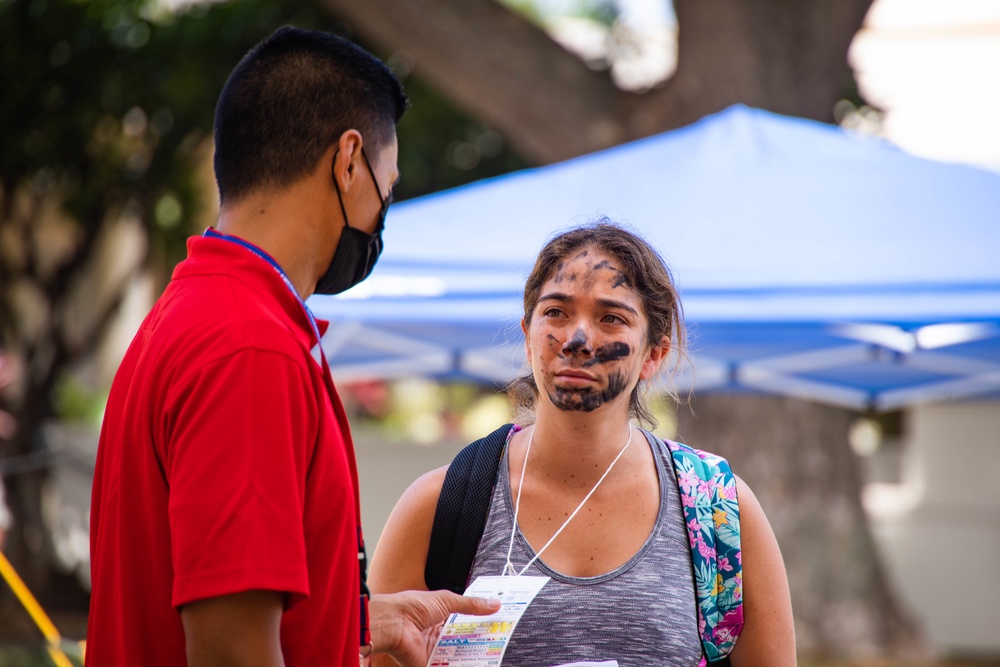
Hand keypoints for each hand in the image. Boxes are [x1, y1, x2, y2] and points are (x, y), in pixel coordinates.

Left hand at [369, 590, 499, 666]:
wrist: (394, 624)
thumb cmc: (413, 606)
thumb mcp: (447, 600)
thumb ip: (471, 605)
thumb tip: (494, 604)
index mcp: (437, 615)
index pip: (462, 621)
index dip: (477, 622)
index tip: (496, 624)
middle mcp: (435, 633)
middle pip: (461, 639)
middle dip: (478, 641)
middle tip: (498, 641)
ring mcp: (432, 650)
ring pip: (456, 655)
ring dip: (470, 655)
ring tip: (492, 654)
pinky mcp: (428, 663)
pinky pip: (447, 665)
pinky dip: (458, 663)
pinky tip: (475, 662)